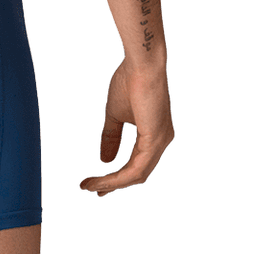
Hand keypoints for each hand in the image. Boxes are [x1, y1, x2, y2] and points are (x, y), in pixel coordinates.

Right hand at [78, 55, 174, 197]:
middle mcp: (162, 142)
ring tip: (91, 186)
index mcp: (155, 135)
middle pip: (138, 175)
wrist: (140, 63)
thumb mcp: (115, 114)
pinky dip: (117, 177)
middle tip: (93, 190)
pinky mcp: (155, 140)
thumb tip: (104, 160)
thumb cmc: (129, 81)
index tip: (97, 185)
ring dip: (112, 184)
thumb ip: (111, 137)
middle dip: (114, 185)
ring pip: (136, 176)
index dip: (118, 177)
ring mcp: (161, 142)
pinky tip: (102, 179)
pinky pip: (136, 169)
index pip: (137, 164)